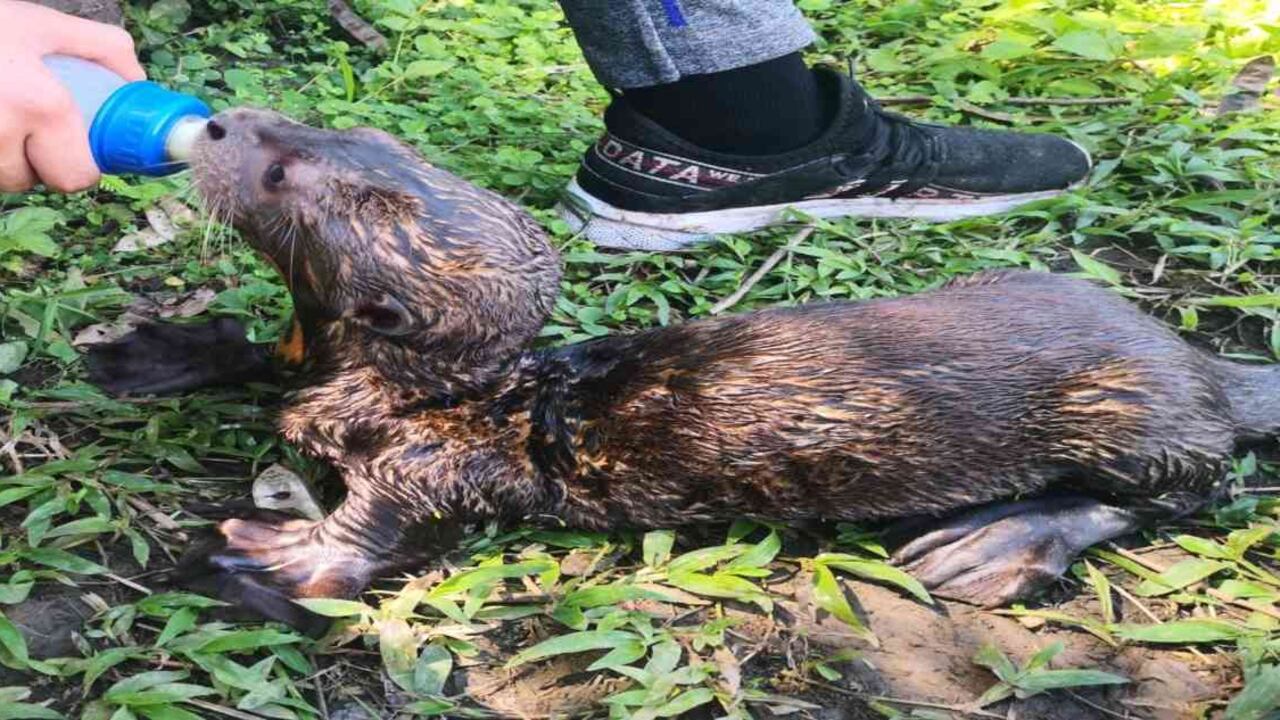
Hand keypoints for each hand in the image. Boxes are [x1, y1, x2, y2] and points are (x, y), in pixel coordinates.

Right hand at [0, 1, 145, 191]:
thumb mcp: (42, 24)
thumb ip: (101, 48)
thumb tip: (136, 81)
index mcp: (41, 106)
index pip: (76, 176)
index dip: (78, 167)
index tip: (74, 150)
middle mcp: (2, 132)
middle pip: (32, 182)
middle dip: (36, 163)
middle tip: (30, 130)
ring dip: (3, 157)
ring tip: (0, 117)